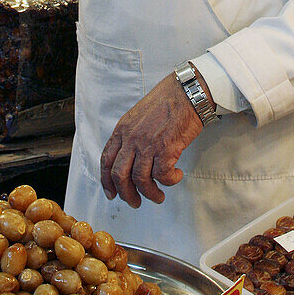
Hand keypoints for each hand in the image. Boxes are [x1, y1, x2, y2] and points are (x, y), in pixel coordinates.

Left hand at [99, 71, 206, 208]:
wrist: (187, 91)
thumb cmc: (167, 101)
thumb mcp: (139, 116)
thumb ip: (131, 135)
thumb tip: (131, 159)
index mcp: (122, 129)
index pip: (106, 160)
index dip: (106, 181)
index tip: (111, 193)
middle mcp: (132, 138)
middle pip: (119, 175)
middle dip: (126, 194)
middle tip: (135, 202)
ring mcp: (148, 144)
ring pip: (141, 180)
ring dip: (150, 193)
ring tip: (159, 196)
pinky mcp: (167, 148)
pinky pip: (163, 176)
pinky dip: (169, 181)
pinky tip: (176, 176)